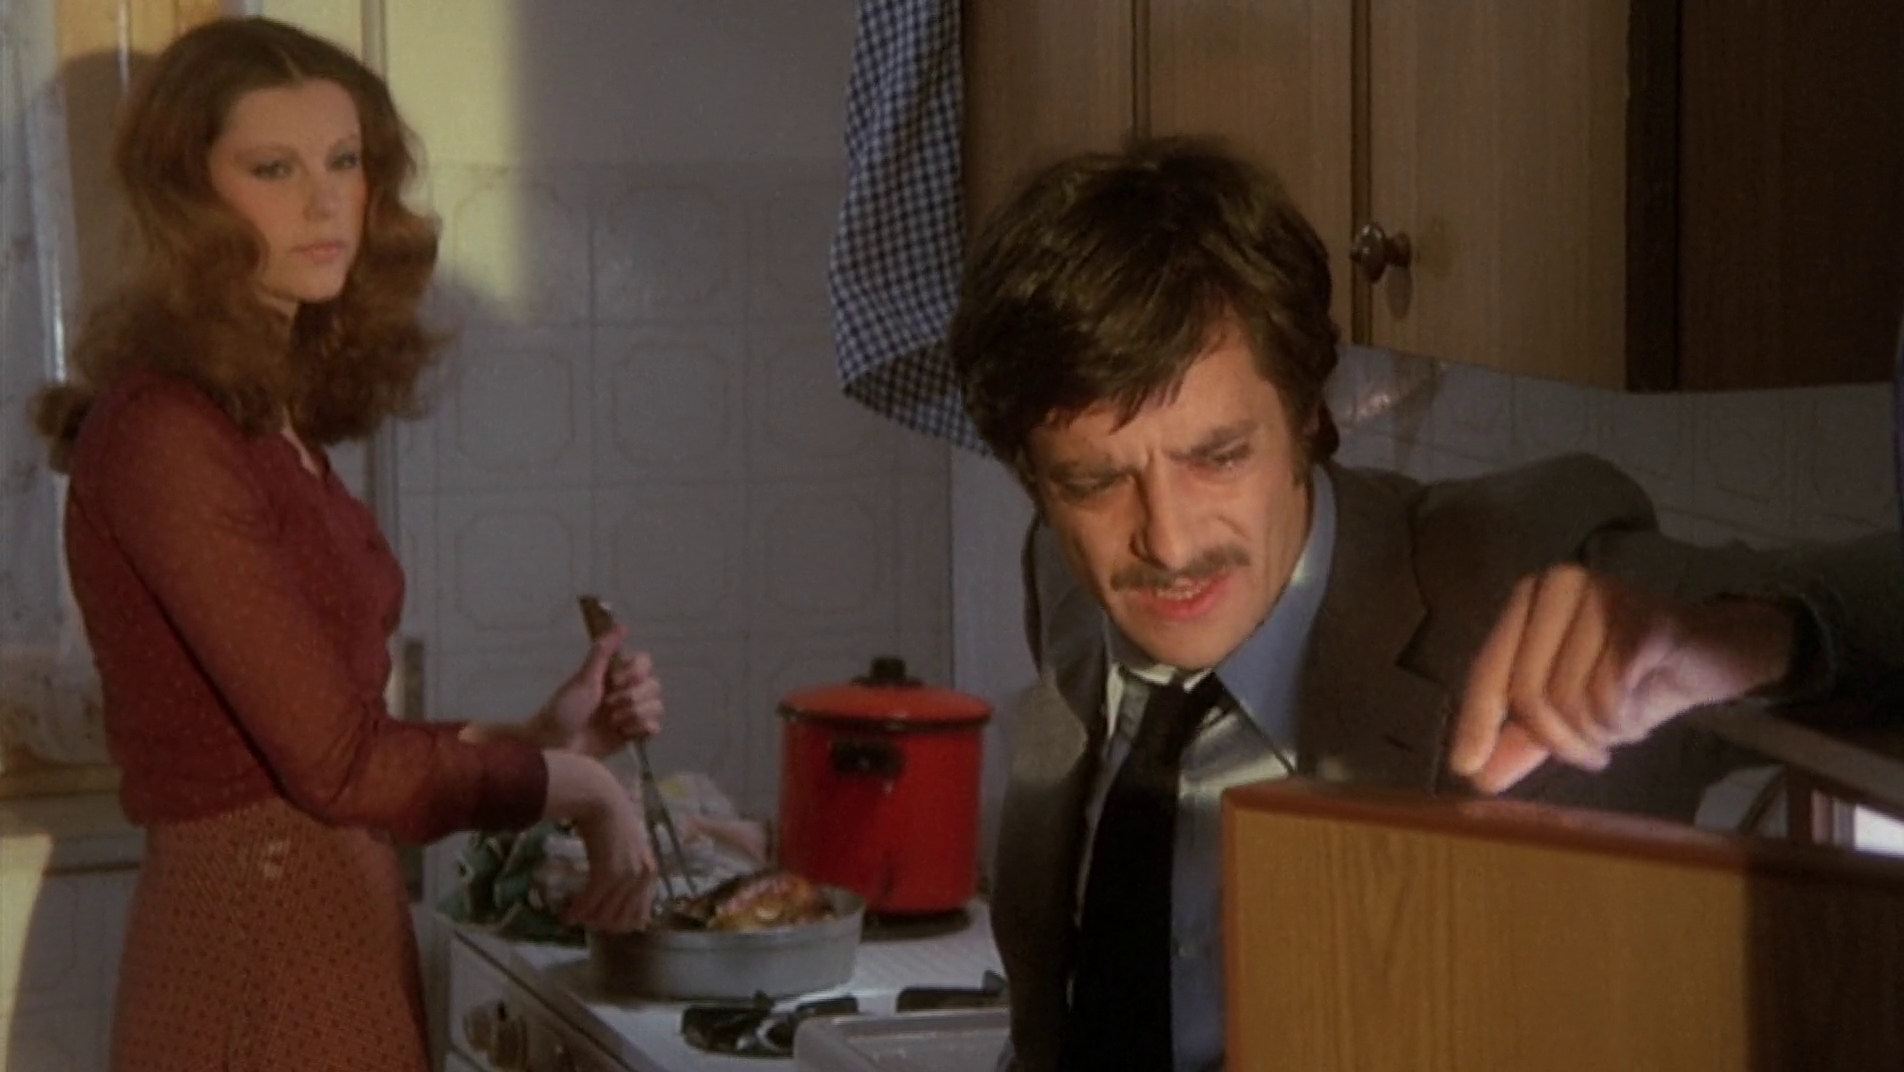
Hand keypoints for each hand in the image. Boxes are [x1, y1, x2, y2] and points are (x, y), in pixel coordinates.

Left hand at [535, 626, 665, 758]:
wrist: (558, 747)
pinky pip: (654, 728)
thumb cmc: (565, 710)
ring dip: (634, 715)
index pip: (645, 662)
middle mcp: (626, 691)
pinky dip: (639, 730)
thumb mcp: (583, 679)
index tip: (613, 682)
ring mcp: (630, 713)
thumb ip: (603, 652)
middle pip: (654, 685)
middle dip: (631, 698)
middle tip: (607, 706)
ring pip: (656, 706)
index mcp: (615, 674)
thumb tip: (623, 625)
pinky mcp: (633, 734)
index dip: (634, 673)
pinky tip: (623, 733)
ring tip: (613, 722)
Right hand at [563, 787, 657, 932]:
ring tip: (572, 917)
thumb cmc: (612, 820)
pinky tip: (566, 914)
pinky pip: (590, 903)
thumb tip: (618, 898)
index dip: (617, 923)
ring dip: (586, 920)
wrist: (602, 799)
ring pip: (604, 915)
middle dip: (600, 924)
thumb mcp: (630, 850)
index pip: (639, 916)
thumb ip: (631, 871)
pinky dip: (577, 912)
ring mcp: (627, 877)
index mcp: (650, 874)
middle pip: (620, 921)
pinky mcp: (608, 874)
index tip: (600, 921)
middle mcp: (643, 878)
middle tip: (583, 920)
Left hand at [1449, 564, 1794, 793]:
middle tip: (1593, 754)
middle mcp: (1559, 585)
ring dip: (1598, 733)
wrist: (1721, 653)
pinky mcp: (1647, 620)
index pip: (1487, 669)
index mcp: (1531, 599)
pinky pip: (1609, 694)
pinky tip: (1639, 714)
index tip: (1467, 770)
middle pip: (1527, 694)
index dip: (1476, 723)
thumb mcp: (1571, 711)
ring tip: (1623, 723)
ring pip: (1569, 700)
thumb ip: (1522, 737)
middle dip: (1560, 741)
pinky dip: (1623, 721)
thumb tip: (1475, 775)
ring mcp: (1604, 597)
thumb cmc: (1637, 676)